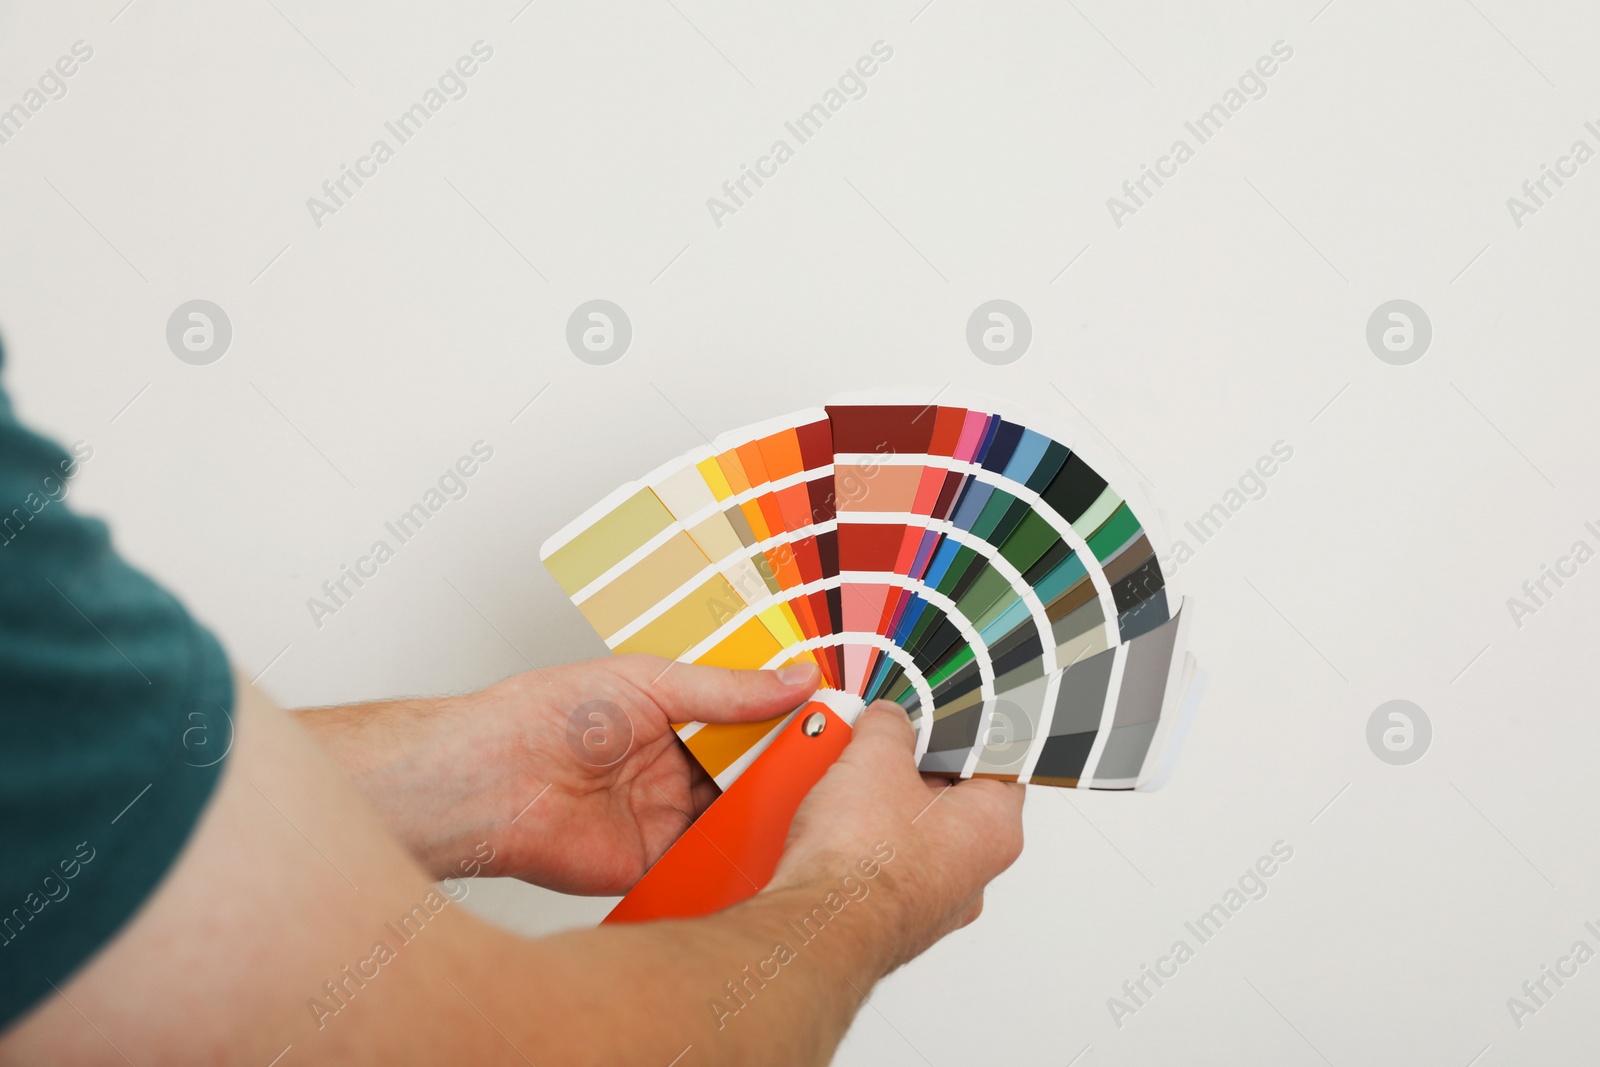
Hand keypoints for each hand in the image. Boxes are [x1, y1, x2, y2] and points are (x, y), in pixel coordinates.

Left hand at [295, 655, 822, 892]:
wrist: (494, 780)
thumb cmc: (548, 714)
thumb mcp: (652, 682)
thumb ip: (728, 688)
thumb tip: (796, 677)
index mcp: (674, 715)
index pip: (750, 717)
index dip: (791, 718)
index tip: (838, 717)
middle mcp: (674, 766)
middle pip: (752, 771)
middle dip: (792, 770)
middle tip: (841, 767)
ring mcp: (667, 816)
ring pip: (739, 817)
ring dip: (774, 813)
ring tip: (824, 805)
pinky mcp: (656, 861)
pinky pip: (711, 862)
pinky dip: (743, 858)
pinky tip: (778, 849)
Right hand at [769, 700, 1024, 971]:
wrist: (818, 927)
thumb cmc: (864, 863)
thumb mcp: (876, 758)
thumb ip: (889, 725)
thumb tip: (889, 719)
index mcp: (994, 828)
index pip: (999, 762)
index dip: (966, 731)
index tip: (940, 717)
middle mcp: (975, 871)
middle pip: (953, 797)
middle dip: (914, 767)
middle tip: (884, 746)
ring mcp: (935, 898)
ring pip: (917, 833)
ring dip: (885, 804)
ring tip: (850, 781)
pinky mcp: (895, 914)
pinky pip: (888, 864)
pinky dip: (866, 841)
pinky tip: (837, 823)